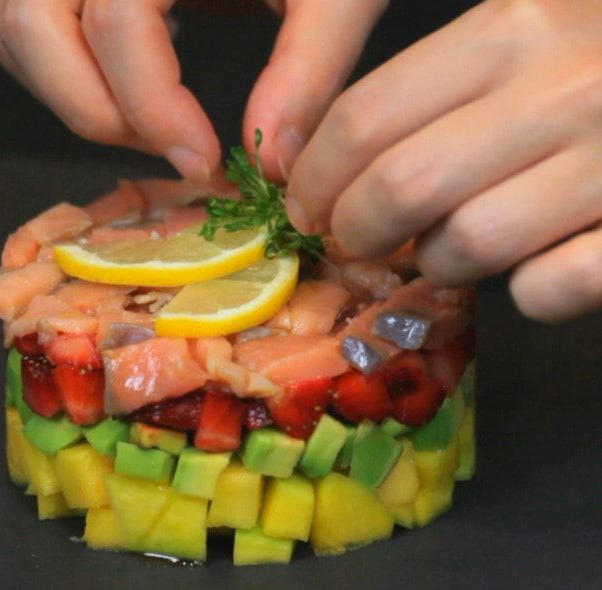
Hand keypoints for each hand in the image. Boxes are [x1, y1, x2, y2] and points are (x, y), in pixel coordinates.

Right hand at [0, 0, 386, 181]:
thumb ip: (308, 70)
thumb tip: (270, 161)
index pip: (117, 24)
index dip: (155, 110)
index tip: (206, 162)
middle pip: (33, 31)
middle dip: (102, 114)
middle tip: (175, 147)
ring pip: (18, 35)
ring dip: (81, 101)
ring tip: (160, 120)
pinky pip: (27, 29)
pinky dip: (70, 75)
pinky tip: (140, 79)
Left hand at [286, 0, 601, 321]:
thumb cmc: (589, 54)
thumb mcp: (508, 25)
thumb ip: (405, 78)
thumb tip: (288, 147)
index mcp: (515, 21)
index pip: (366, 118)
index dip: (316, 178)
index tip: (305, 206)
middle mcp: (570, 83)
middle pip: (403, 187)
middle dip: (355, 230)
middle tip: (352, 238)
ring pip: (469, 244)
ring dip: (437, 262)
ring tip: (447, 245)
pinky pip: (547, 290)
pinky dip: (524, 291)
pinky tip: (530, 264)